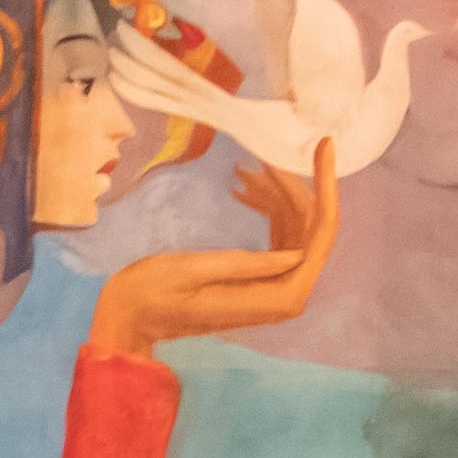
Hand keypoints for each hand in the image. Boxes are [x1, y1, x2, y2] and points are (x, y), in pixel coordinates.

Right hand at [83, 144, 340, 361]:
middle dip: (293, 185)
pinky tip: (241, 186)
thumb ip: (246, 266)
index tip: (323, 145)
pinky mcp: (261, 278)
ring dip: (274, 192)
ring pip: (295, 227)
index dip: (327, 188)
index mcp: (275, 299)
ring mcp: (274, 286)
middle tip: (266, 151)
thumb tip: (298, 253)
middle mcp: (283, 296)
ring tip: (244, 165)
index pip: (319, 237)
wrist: (130, 312)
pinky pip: (278, 235)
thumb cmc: (151, 293)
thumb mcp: (193, 271)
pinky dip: (265, 207)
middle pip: (310, 228)